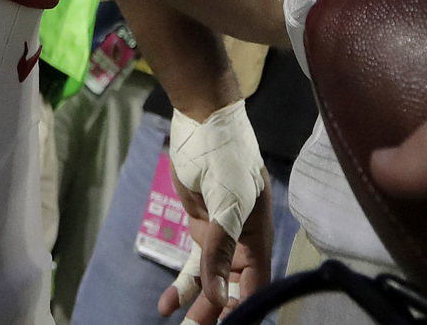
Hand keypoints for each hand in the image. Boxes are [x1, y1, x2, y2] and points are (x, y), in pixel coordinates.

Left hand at [159, 102, 273, 321]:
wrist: (201, 119)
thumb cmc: (224, 157)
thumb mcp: (226, 204)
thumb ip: (220, 252)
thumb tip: (217, 299)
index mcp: (260, 235)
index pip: (256, 284)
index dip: (243, 308)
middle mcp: (245, 240)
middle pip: (233, 288)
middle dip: (216, 312)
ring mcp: (222, 234)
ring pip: (212, 280)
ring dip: (197, 303)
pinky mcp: (203, 226)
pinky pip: (195, 264)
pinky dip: (183, 284)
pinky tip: (166, 304)